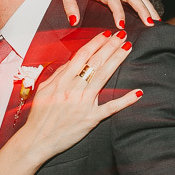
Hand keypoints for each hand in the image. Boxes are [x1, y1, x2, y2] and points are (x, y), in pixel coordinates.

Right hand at [20, 29, 141, 159]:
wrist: (36, 140)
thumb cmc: (39, 116)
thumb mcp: (44, 90)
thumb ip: (58, 75)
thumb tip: (71, 62)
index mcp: (62, 81)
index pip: (81, 56)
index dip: (95, 43)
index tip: (106, 34)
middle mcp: (73, 89)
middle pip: (95, 62)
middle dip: (110, 46)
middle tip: (122, 35)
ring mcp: (83, 104)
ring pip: (103, 77)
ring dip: (117, 61)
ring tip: (127, 48)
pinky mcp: (91, 119)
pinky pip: (110, 108)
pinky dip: (125, 101)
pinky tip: (137, 92)